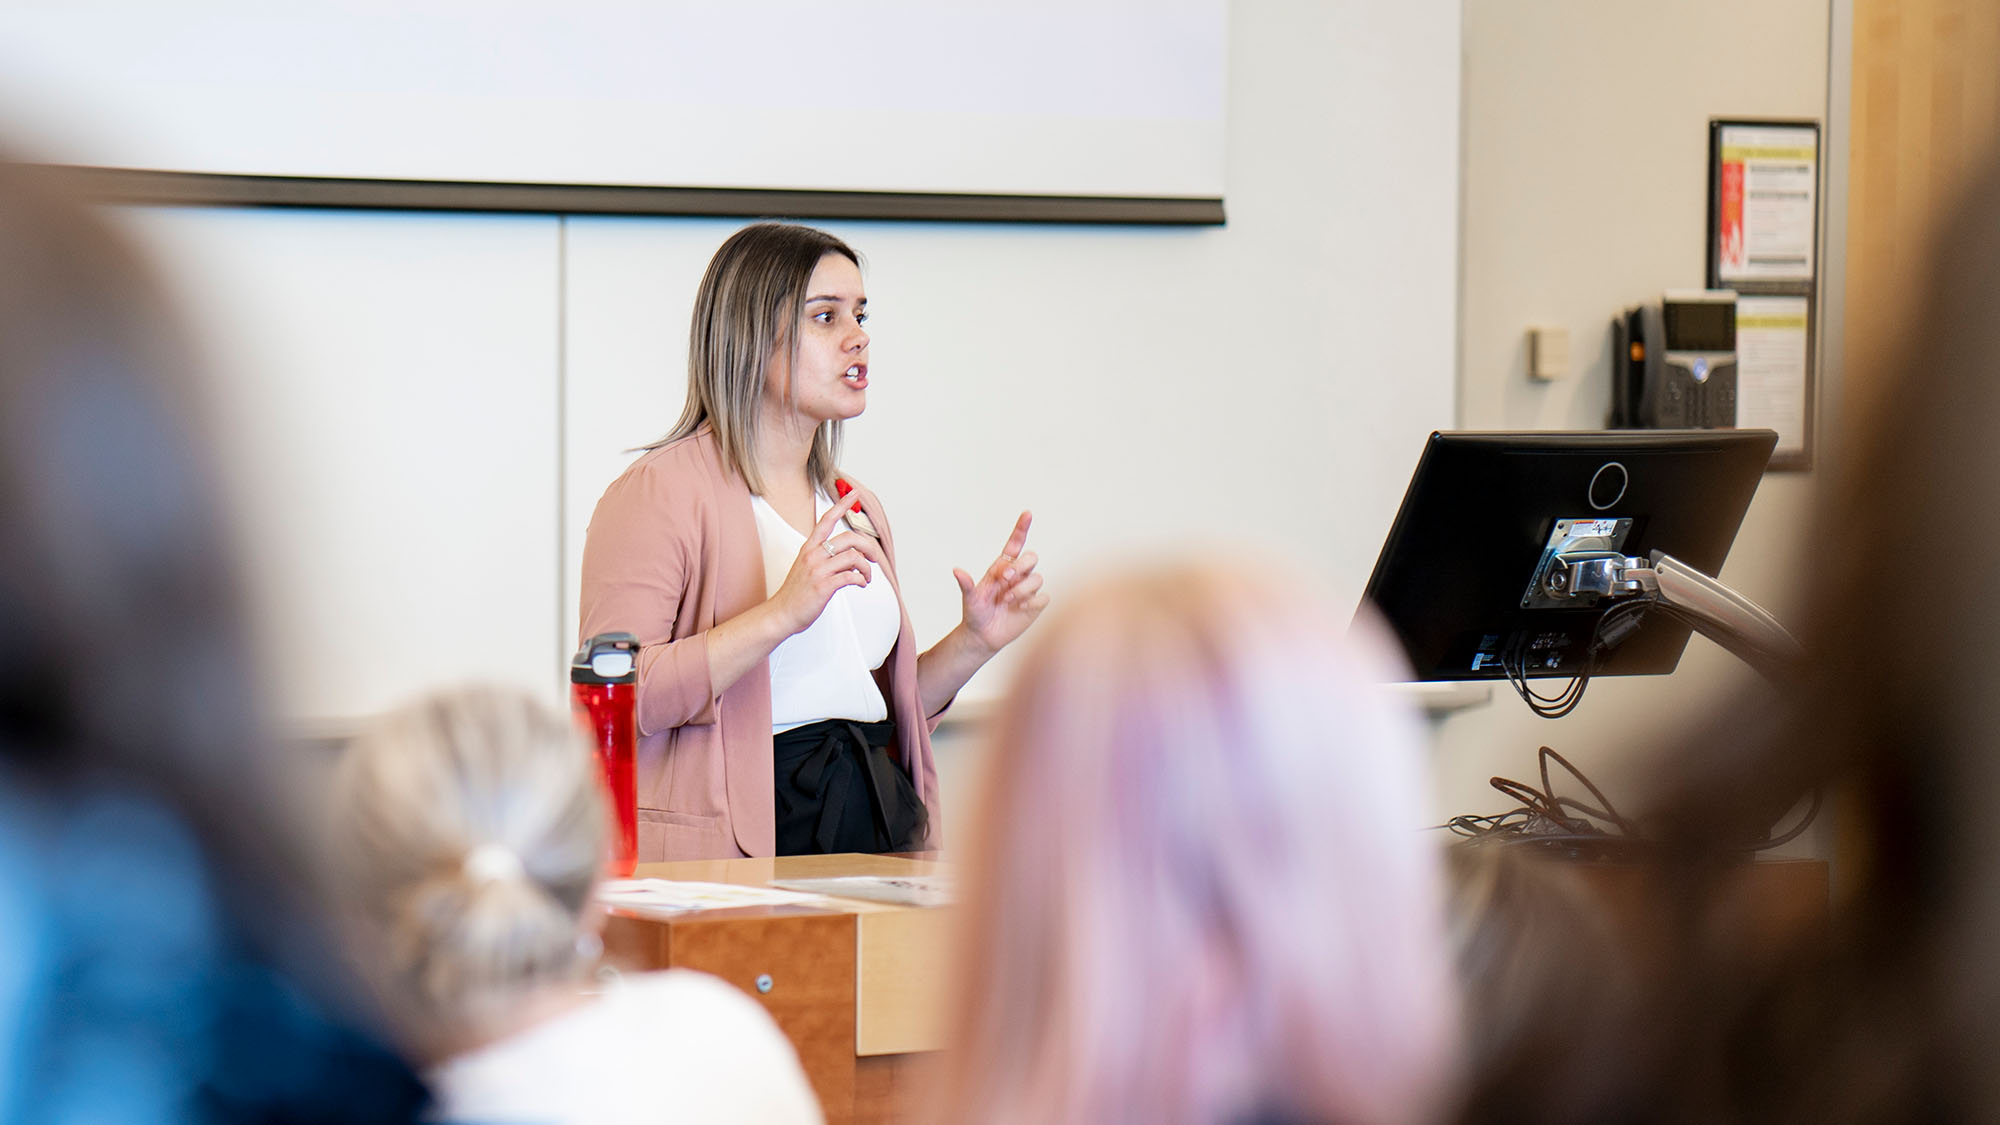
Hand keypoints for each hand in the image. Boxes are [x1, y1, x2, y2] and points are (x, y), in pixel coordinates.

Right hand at [767, 491, 885, 635]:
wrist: (781, 613)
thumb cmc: (796, 593)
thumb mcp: (807, 568)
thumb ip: (826, 558)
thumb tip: (852, 559)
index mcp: (809, 548)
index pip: (826, 520)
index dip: (841, 505)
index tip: (854, 493)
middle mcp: (813, 555)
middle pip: (850, 538)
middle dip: (869, 547)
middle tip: (875, 558)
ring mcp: (818, 570)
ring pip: (854, 558)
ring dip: (867, 568)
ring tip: (867, 577)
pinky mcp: (823, 586)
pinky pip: (851, 577)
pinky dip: (862, 580)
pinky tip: (861, 584)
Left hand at [953, 511, 1047, 653]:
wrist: (983, 636)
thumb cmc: (975, 613)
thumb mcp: (969, 599)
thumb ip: (966, 585)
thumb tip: (957, 570)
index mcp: (1001, 568)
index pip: (1015, 544)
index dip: (1021, 528)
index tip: (1027, 514)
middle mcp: (1017, 576)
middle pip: (1031, 557)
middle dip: (1020, 566)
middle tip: (1004, 579)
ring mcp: (1027, 589)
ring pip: (1037, 578)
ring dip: (1022, 588)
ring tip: (1006, 601)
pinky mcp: (1035, 604)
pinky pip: (1043, 596)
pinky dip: (1032, 601)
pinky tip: (1020, 609)